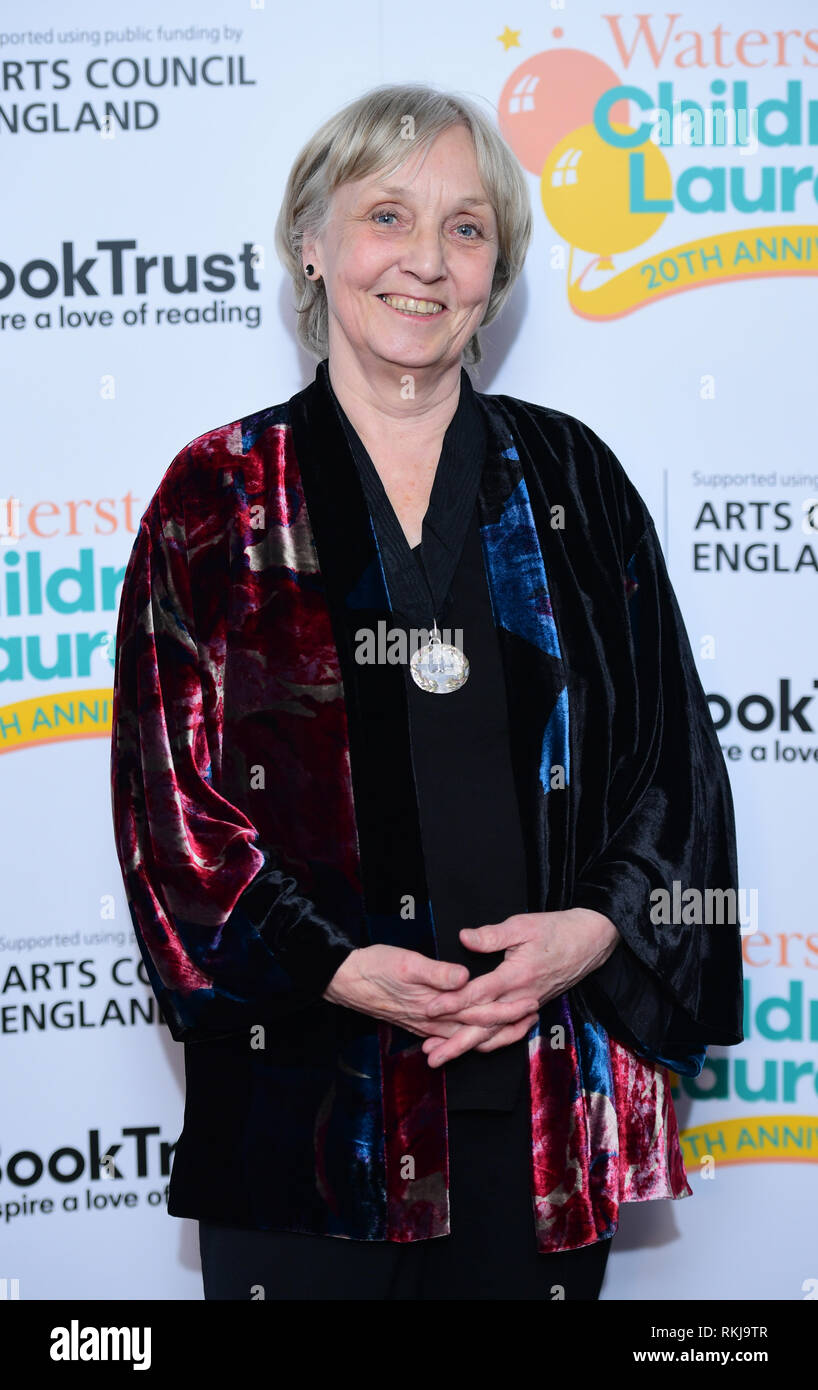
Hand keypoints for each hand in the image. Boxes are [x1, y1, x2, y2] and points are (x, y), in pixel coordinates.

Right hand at [322, 943, 540, 1044]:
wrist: (344, 980)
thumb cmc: (375, 967)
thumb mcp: (406, 963)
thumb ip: (437, 972)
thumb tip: (465, 977)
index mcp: (435, 1006)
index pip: (480, 1011)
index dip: (507, 1008)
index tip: (530, 1002)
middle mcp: (433, 1021)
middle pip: (478, 1029)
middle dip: (508, 1025)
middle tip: (534, 1018)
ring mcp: (426, 1025)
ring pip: (466, 1035)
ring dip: (492, 1032)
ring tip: (516, 1026)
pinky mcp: (418, 1021)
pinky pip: (451, 1035)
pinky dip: (469, 1036)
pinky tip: (476, 1034)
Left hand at [419, 908, 620, 1066]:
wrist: (590, 941)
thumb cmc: (556, 929)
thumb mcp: (523, 925)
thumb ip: (492, 935)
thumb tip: (463, 938)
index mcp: (516, 976)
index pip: (478, 994)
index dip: (452, 1002)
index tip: (429, 1009)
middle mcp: (521, 997)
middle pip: (483, 1026)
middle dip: (455, 1043)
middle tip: (430, 1056)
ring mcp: (528, 1006)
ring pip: (495, 1034)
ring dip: (468, 1048)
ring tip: (443, 1057)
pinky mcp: (532, 1008)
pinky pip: (512, 1033)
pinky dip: (493, 1043)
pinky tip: (476, 1048)